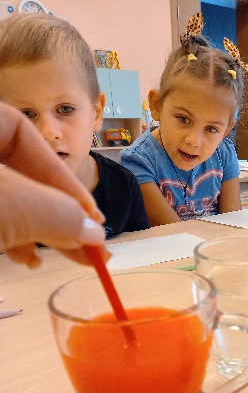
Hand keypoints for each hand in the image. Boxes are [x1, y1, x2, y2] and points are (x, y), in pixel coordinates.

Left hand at [0, 102, 107, 267]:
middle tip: (87, 244)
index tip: (90, 215)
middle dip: (53, 210)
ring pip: (7, 198)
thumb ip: (54, 213)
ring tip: (59, 256)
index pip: (23, 134)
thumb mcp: (9, 208)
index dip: (61, 175)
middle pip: (18, 170)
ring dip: (36, 230)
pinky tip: (27, 258)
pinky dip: (11, 238)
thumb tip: (95, 232)